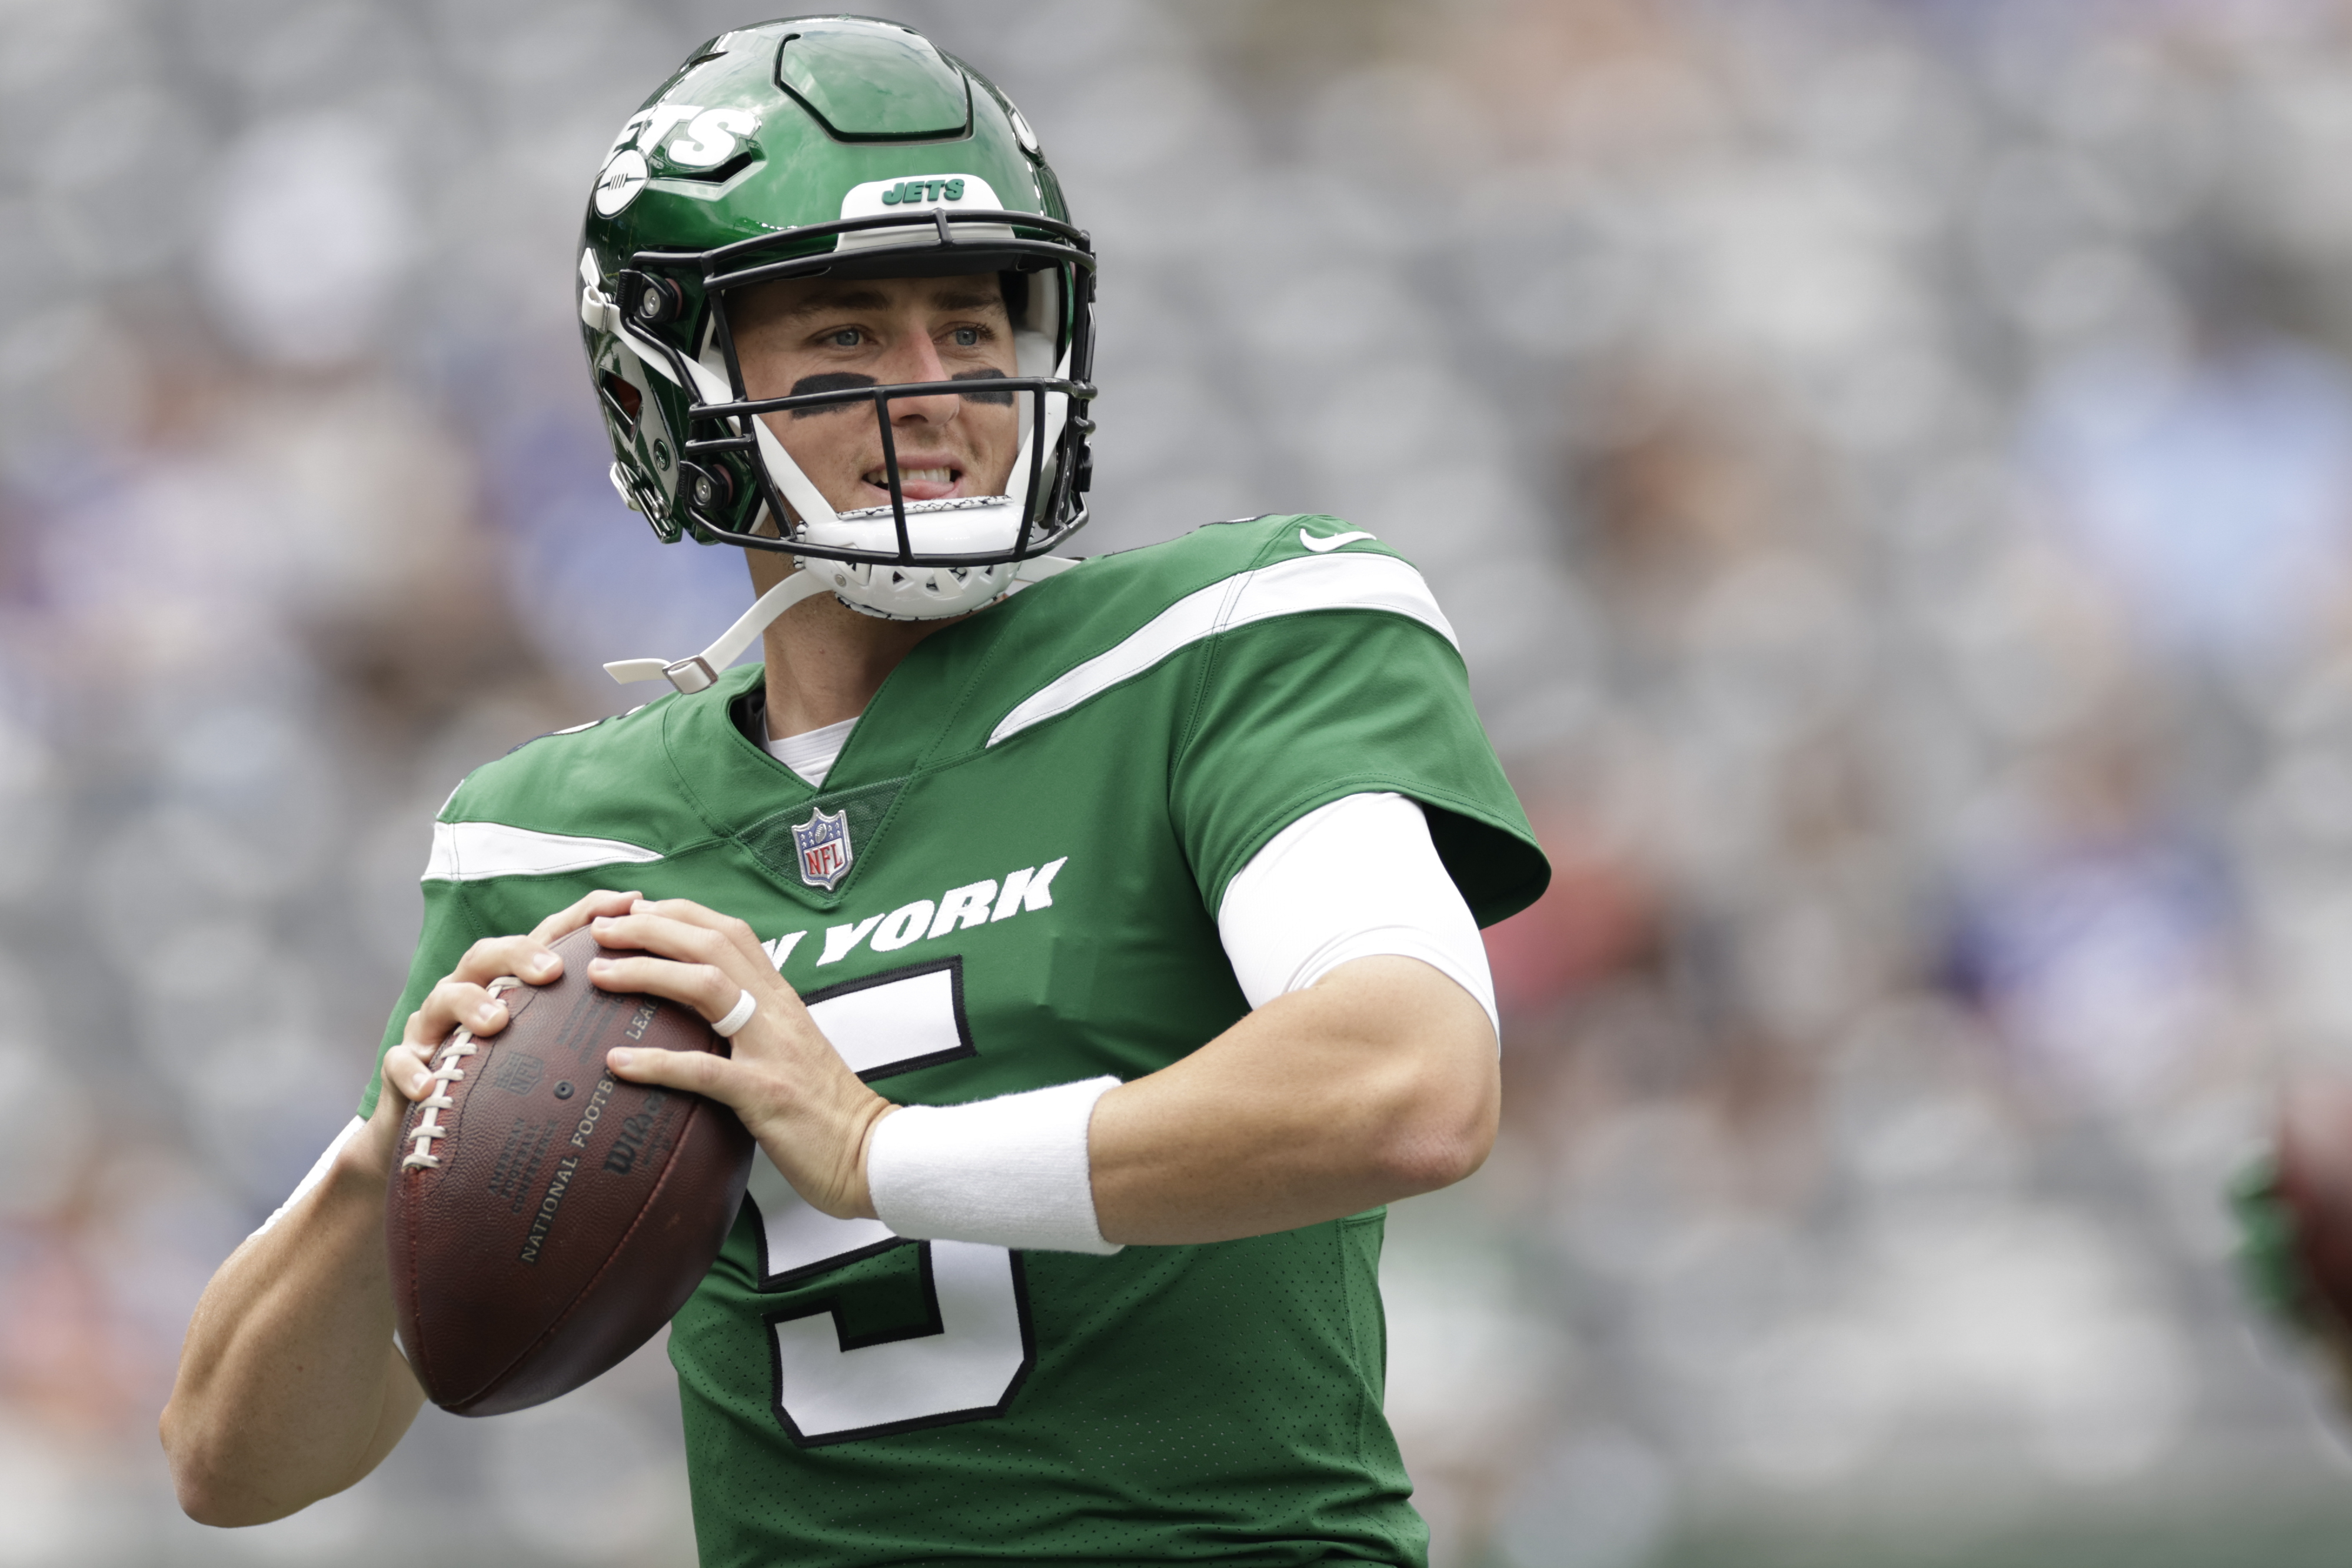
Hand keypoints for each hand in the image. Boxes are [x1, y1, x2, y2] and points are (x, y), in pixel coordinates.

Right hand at [348, 888, 645, 1179]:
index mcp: (515, 987)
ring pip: (443, 996)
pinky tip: (429, 1085)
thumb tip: (692, 1022)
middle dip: (521, 954)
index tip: (631, 902)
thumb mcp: (560, 1058)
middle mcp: (473, 995)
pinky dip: (411, 1069)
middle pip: (491, 954)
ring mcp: (434, 1029)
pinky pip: (399, 1062)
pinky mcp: (404, 1071)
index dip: (586, 914)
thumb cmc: (514, 1092)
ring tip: (496, 1023)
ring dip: (469, 1004)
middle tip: (554, 970)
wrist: (436, 1141)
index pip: (549, 937)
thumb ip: (606, 1032)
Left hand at [582, 897, 892, 1219]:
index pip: (731, 932)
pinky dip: (657, 1063)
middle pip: (712, 943)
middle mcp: (777, 1012)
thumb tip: (701, 1020)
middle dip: (651, 928)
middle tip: (601, 928)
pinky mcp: (766, 1095)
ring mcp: (773, 1050)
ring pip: (706, 987)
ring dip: (646, 973)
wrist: (872, 1152)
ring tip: (599, 973)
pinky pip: (704, 1071)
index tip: (634, 911)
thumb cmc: (826, 1111)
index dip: (679, 913)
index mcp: (781, 999)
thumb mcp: (789, 1052)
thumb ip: (752, 1027)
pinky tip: (617, 1063)